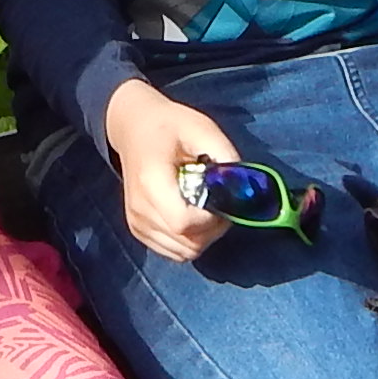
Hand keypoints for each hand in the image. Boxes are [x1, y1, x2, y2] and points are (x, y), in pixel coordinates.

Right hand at [103, 80, 242, 263]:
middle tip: (222, 205)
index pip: (184, 223)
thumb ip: (225, 155)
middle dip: (213, 230)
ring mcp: (136, 222)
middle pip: (186, 243)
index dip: (212, 221)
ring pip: (182, 252)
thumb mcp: (202, 128)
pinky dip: (189, 241)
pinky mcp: (138, 230)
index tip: (224, 201)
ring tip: (208, 210)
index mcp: (151, 182)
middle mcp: (140, 208)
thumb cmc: (169, 125)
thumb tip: (245, 187)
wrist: (132, 127)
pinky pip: (172, 251)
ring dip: (203, 237)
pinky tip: (194, 217)